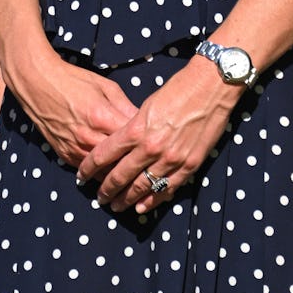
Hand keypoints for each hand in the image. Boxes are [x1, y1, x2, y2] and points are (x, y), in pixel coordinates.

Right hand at [12, 51, 138, 169]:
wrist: (38, 84)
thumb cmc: (74, 81)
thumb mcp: (106, 86)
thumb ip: (125, 106)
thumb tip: (143, 121)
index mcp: (102, 117)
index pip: (132, 138)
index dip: (145, 141)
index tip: (156, 143)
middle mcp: (89, 137)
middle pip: (119, 160)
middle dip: (135, 163)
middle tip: (150, 166)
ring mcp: (75, 149)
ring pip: (104, 172)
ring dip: (119, 174)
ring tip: (135, 176)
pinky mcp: (65, 155)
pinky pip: (88, 172)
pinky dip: (101, 173)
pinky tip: (112, 173)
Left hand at [76, 58, 240, 214]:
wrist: (211, 86)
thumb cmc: (178, 89)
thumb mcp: (147, 104)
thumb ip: (133, 126)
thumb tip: (123, 144)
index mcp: (136, 129)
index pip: (104, 154)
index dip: (90, 168)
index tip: (81, 176)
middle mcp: (150, 147)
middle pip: (120, 176)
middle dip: (106, 190)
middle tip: (99, 198)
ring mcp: (170, 159)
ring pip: (141, 187)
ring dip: (126, 199)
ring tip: (116, 206)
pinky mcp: (189, 165)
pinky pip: (166, 188)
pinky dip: (153, 200)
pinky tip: (143, 206)